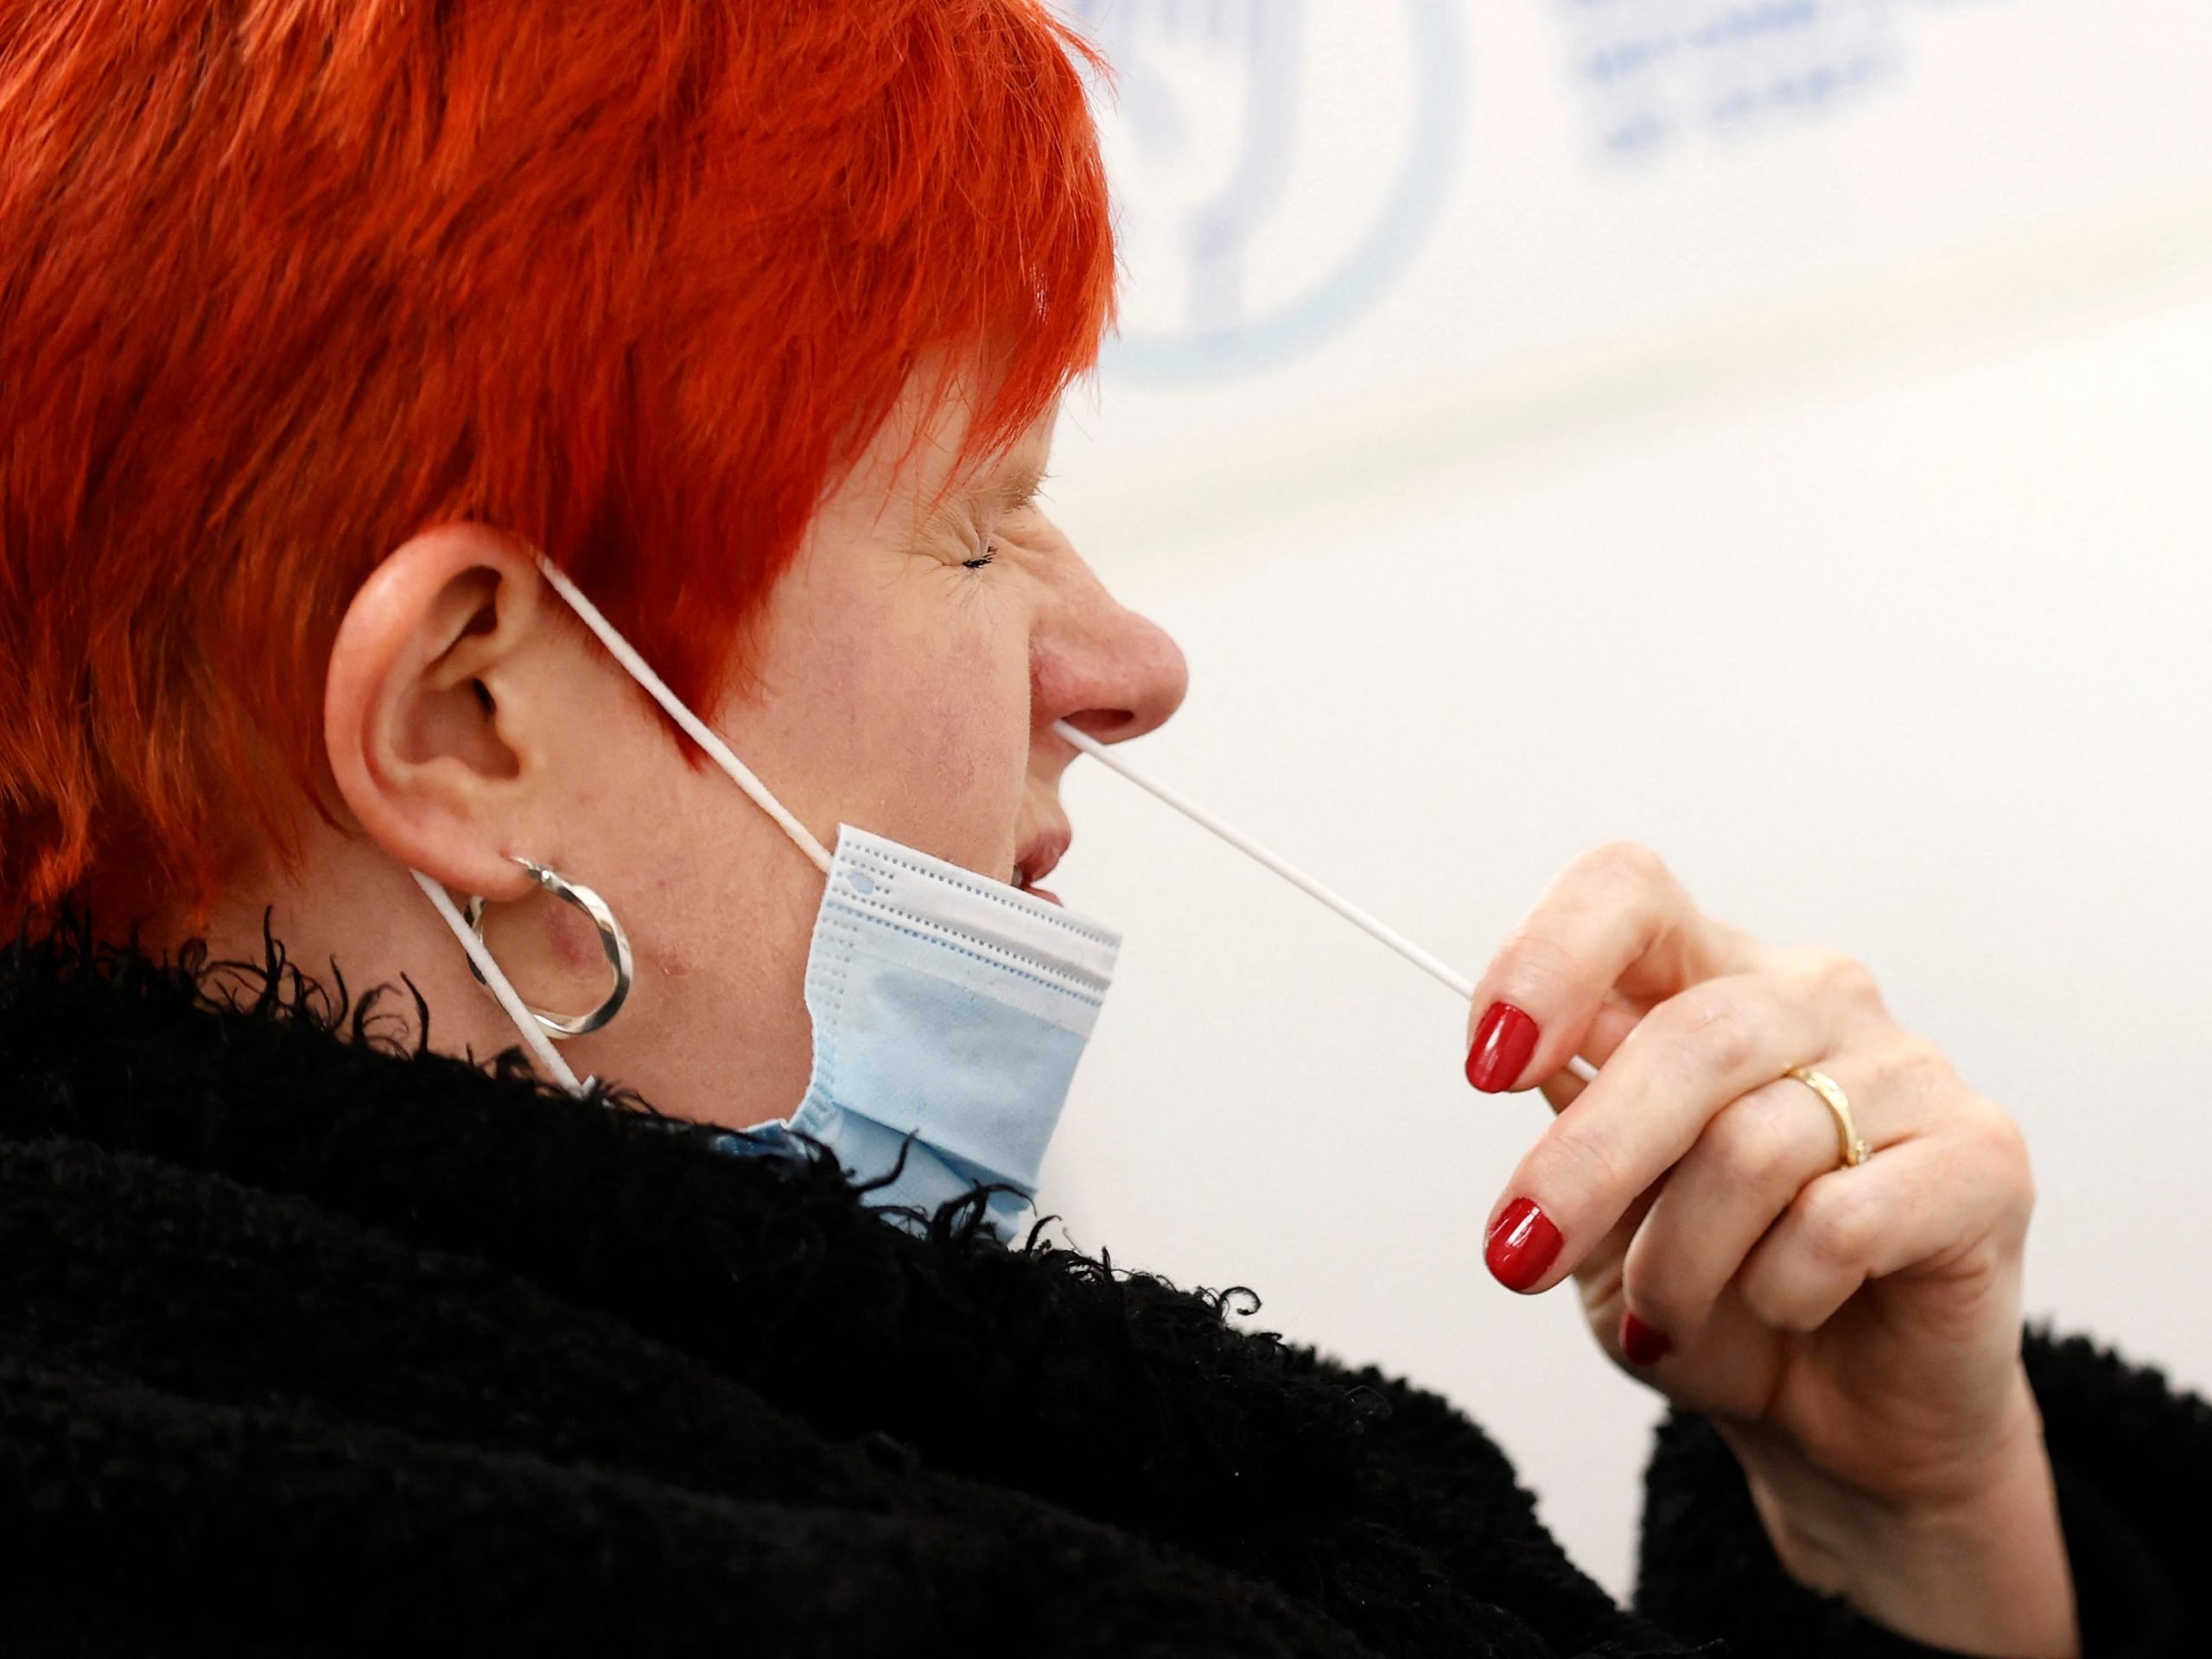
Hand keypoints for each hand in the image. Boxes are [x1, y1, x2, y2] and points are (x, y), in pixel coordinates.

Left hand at [1465, 843, 2076, 1657]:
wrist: (1840, 1419)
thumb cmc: (1711, 1294)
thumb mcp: (1603, 1214)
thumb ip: (1573, 1119)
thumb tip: (1527, 1055)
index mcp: (1704, 976)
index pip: (1626, 893)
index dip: (1549, 959)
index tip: (1486, 1065)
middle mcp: (1809, 994)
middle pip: (1686, 1037)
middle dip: (1586, 1164)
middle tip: (1517, 1257)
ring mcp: (1906, 1066)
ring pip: (1754, 1144)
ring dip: (1678, 1259)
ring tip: (1666, 1314)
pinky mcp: (1983, 1156)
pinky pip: (1844, 1219)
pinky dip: (1781, 1288)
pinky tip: (1784, 1307)